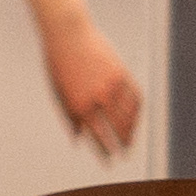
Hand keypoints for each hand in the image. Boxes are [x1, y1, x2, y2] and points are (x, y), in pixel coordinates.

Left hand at [50, 17, 153, 165]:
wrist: (68, 34)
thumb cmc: (58, 64)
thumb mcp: (58, 91)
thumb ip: (69, 117)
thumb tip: (78, 140)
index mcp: (78, 105)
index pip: (96, 136)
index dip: (104, 151)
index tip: (109, 162)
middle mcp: (98, 98)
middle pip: (116, 129)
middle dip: (121, 145)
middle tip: (124, 155)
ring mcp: (113, 86)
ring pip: (129, 116)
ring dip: (132, 131)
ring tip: (130, 141)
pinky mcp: (123, 74)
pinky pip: (135, 99)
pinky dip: (137, 112)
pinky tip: (135, 120)